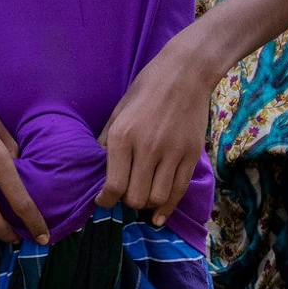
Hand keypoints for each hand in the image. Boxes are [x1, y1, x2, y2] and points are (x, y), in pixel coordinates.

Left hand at [96, 30, 215, 225]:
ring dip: (147, 204)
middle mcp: (147, 148)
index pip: (114, 185)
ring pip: (157, 198)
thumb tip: (96, 167)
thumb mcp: (119, 110)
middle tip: (123, 196)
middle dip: (126, 202)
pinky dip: (168, 208)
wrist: (185, 73)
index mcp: (123, 136)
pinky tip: (158, 215)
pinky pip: (179, 190)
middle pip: (135, 197)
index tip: (103, 202)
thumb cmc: (146, 88)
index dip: (106, 200)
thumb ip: (107, 140)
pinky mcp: (191, 155)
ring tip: (141, 197)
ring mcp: (172, 153)